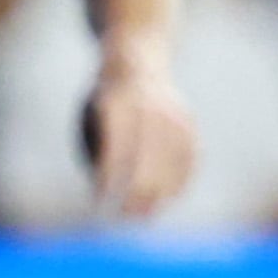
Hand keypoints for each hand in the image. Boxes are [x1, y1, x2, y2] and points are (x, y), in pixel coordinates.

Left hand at [82, 41, 197, 217]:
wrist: (138, 61)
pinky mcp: (187, 120)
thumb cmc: (104, 102)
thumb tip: (104, 190)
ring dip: (160, 191)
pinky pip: (188, 154)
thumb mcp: (89, 118)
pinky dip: (181, 178)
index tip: (98, 201)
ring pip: (170, 158)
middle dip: (136, 190)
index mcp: (116, 103)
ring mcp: (172, 112)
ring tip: (145, 216)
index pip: (114, 147)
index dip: (107, 177)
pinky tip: (170, 198)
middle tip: (124, 216)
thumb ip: (96, 150)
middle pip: (146, 156)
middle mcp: (147, 106)